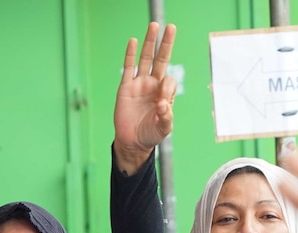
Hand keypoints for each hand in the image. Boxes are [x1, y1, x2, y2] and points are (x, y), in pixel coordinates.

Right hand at [113, 22, 176, 173]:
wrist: (132, 142)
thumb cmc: (150, 135)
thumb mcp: (164, 129)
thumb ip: (166, 117)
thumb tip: (163, 104)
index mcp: (165, 94)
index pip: (169, 81)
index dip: (167, 88)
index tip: (161, 103)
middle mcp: (153, 85)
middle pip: (161, 59)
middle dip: (166, 44)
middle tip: (171, 28)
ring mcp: (139, 84)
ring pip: (146, 59)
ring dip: (150, 43)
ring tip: (154, 26)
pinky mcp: (125, 88)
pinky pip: (129, 68)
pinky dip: (130, 55)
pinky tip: (133, 41)